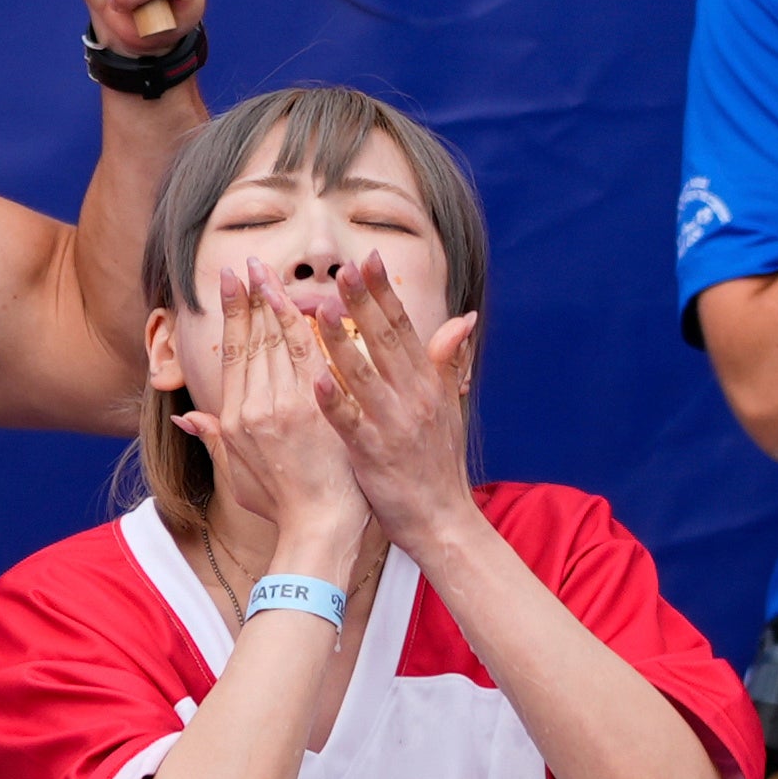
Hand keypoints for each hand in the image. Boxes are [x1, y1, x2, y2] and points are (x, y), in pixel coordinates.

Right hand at [172, 263, 366, 574]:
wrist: (319, 529)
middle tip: (249, 263)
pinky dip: (313, 328)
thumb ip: (214, 439)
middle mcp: (256, 407)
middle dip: (251, 298)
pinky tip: (313, 301)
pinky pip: (315, 358)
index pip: (233, 353)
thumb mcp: (239, 476)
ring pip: (281, 342)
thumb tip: (187, 416)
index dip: (232, 315)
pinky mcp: (319, 409)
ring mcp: (287, 406)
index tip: (232, 283)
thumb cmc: (283, 507)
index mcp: (236, 418)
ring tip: (272, 271)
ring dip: (278, 303)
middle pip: (254, 340)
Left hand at [310, 245, 484, 553]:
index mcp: (427, 382)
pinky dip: (334, 399)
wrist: (442, 519)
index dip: (384, 292)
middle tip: (342, 267)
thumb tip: (463, 319)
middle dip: (363, 302)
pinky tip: (315, 377)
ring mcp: (393, 424)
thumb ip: (449, 361)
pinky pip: (350, 421)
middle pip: (384, 341)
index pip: (403, 327)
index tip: (367, 259)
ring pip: (363, 374)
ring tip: (317, 309)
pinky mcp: (374, 453)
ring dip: (341, 341)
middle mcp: (413, 397)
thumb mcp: (450, 406)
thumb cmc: (438, 463)